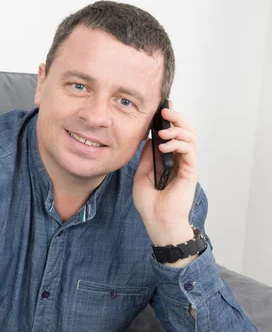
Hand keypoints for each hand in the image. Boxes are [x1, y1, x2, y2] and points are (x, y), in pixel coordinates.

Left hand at [133, 101, 197, 253]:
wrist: (157, 221)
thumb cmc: (150, 204)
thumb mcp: (141, 175)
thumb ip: (146, 158)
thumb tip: (149, 140)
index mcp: (170, 160)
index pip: (174, 135)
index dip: (171, 122)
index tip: (162, 110)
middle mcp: (181, 161)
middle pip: (186, 132)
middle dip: (177, 119)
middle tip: (165, 113)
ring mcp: (187, 166)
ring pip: (191, 138)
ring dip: (178, 129)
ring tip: (164, 131)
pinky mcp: (191, 172)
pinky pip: (189, 151)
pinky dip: (178, 144)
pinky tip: (164, 145)